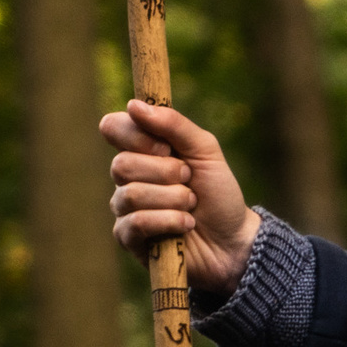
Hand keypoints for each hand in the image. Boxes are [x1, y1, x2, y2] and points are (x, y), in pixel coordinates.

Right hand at [99, 99, 260, 296]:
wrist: (233, 240)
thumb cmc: (219, 193)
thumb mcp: (206, 151)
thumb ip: (174, 125)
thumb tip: (134, 105)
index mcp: (142, 150)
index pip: (113, 127)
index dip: (137, 135)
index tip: (167, 147)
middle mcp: (128, 177)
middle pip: (122, 164)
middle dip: (166, 172)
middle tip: (189, 180)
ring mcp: (125, 208)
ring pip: (132, 194)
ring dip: (173, 199)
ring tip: (191, 206)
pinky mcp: (129, 238)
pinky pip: (136, 223)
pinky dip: (169, 221)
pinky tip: (186, 225)